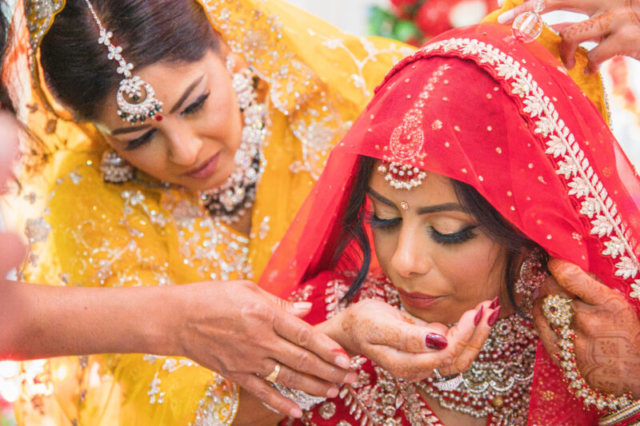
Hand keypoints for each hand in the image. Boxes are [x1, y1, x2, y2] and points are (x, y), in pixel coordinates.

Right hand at [172, 280, 355, 417]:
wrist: (177, 318)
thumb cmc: (213, 297)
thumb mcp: (248, 289)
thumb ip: (280, 302)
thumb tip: (306, 309)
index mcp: (265, 315)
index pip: (305, 335)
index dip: (329, 348)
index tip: (347, 357)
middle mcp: (260, 340)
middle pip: (302, 360)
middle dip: (331, 370)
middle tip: (352, 377)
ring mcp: (248, 360)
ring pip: (288, 378)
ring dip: (314, 386)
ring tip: (335, 391)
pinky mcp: (236, 374)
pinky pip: (262, 392)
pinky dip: (280, 404)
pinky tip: (297, 412)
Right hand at [323, 298, 497, 380]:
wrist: (351, 328)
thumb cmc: (363, 323)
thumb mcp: (381, 325)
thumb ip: (409, 336)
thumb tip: (439, 341)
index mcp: (406, 364)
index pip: (446, 353)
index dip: (464, 334)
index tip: (475, 311)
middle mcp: (418, 368)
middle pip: (458, 358)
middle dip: (477, 333)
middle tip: (490, 306)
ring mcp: (424, 363)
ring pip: (460, 355)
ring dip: (477, 334)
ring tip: (489, 309)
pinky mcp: (427, 354)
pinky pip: (454, 348)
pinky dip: (468, 333)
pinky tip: (475, 315)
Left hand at [497, 0, 639, 71]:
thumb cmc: (638, 33)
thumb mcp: (610, 22)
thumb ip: (583, 24)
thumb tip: (552, 31)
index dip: (533, 2)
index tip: (506, 11)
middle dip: (527, 11)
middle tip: (505, 23)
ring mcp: (620, 16)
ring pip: (571, 34)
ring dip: (562, 54)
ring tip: (567, 65)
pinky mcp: (630, 37)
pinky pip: (593, 56)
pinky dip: (588, 67)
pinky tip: (593, 71)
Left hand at [533, 258, 639, 397]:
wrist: (630, 376)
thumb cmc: (627, 337)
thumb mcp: (621, 306)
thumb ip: (596, 286)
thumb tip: (572, 269)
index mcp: (607, 305)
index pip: (570, 276)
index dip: (558, 264)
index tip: (556, 262)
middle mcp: (585, 320)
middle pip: (551, 288)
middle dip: (552, 281)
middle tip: (558, 283)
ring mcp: (569, 337)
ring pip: (541, 303)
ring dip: (546, 297)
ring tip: (558, 300)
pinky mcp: (558, 352)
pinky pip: (538, 322)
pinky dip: (540, 312)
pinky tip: (549, 312)